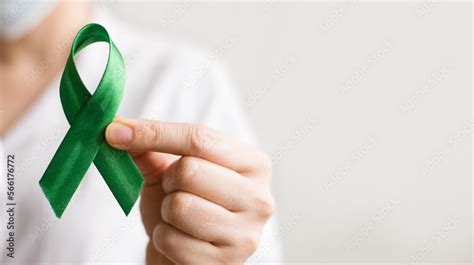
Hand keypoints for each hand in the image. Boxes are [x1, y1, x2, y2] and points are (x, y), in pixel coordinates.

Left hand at [105, 118, 273, 264]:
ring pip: (180, 206)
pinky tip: (181, 240)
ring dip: (167, 212)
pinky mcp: (225, 263)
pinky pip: (172, 240)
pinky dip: (164, 239)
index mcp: (253, 164)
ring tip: (180, 218)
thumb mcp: (170, 171)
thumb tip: (118, 128)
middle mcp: (258, 197)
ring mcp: (246, 234)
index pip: (200, 138)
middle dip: (168, 181)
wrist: (186, 256)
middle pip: (189, 170)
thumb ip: (151, 147)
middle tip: (175, 191)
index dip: (155, 133)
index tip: (117, 131)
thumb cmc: (184, 208)